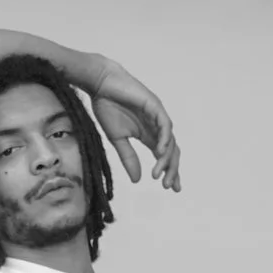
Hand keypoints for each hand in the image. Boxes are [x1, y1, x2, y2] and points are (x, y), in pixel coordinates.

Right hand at [88, 62, 181, 191]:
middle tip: (168, 186)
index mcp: (148, 134)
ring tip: (159, 174)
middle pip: (171, 151)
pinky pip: (165, 125)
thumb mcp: (118, 139)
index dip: (169, 170)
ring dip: (166, 159)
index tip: (170, 187)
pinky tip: (160, 153)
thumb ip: (129, 158)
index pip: (163, 155)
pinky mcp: (154, 106)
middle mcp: (156, 126)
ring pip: (170, 140)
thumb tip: (137, 180)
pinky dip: (165, 139)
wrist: (100, 84)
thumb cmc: (107, 107)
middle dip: (172, 169)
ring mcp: (157, 116)